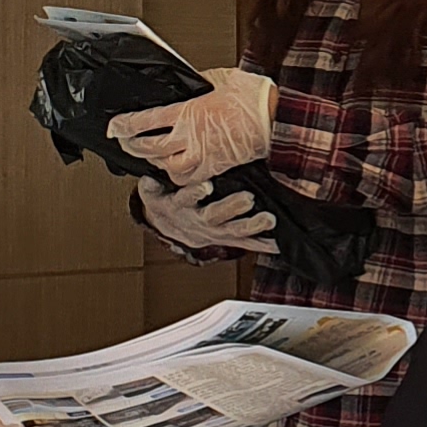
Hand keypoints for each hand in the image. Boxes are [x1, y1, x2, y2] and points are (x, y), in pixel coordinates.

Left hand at [111, 68, 273, 183]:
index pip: (145, 121)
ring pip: (165, 167)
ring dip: (153, 162)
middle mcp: (190, 137)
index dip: (124, 126)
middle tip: (125, 142)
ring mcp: (203, 155)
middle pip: (148, 148)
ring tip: (148, 155)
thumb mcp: (221, 78)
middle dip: (131, 146)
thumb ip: (197, 83)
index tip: (115, 127)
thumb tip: (186, 84)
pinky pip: (188, 178)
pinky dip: (177, 176)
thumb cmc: (255, 97)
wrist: (279, 119)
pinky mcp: (216, 167)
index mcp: (188, 112)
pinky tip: (175, 168)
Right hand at [139, 178, 283, 255]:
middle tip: (248, 198)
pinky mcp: (226, 238)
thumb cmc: (165, 201)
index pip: (185, 198)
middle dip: (231, 207)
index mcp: (180, 206)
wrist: (168, 226)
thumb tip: (148, 181)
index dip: (194, 193)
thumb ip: (151, 187)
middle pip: (214, 216)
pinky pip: (245, 243)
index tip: (204, 186)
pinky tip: (278, 244)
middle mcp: (198, 221)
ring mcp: (214, 232)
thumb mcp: (152, 193)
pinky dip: (262, 245)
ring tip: (269, 219)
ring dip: (252, 226)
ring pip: (233, 231)